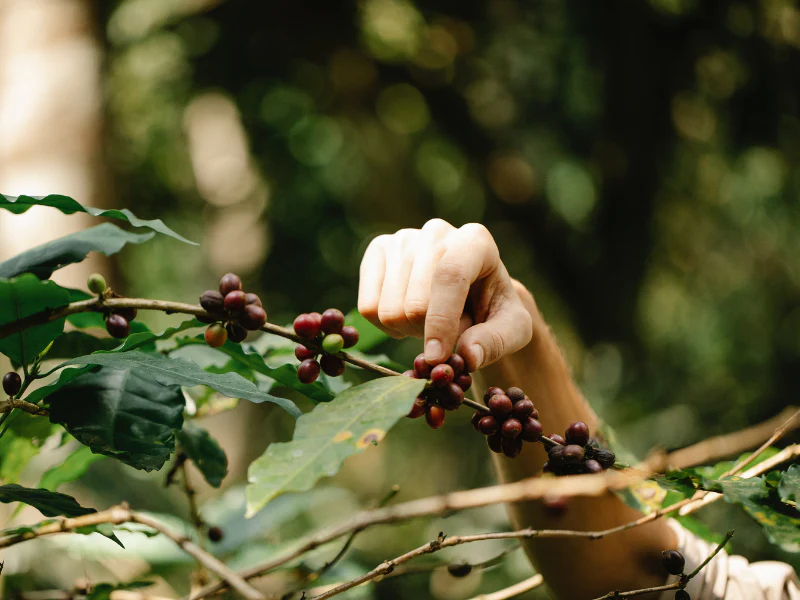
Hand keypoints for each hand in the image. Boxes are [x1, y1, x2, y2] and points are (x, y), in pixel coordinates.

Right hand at [357, 219, 532, 370]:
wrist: (471, 293)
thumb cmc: (493, 309)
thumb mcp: (512, 329)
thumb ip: (496, 342)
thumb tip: (467, 355)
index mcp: (475, 241)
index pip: (450, 276)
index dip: (441, 321)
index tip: (438, 357)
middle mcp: (436, 232)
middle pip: (415, 303)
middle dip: (430, 333)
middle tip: (449, 331)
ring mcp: (402, 238)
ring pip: (388, 309)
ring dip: (409, 331)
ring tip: (431, 320)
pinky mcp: (377, 250)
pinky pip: (367, 307)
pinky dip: (386, 326)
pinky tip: (407, 315)